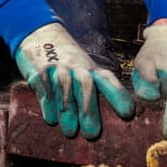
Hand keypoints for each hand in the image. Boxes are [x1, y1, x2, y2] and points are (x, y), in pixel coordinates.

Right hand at [14, 22, 134, 138]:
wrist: (39, 33)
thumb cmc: (67, 61)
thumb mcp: (83, 68)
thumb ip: (94, 89)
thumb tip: (108, 122)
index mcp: (91, 69)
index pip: (108, 80)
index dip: (118, 95)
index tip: (127, 113)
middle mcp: (76, 67)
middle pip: (86, 85)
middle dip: (89, 109)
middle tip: (92, 133)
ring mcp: (57, 68)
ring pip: (64, 88)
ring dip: (67, 111)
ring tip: (70, 132)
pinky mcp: (39, 71)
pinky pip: (44, 88)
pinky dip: (47, 104)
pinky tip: (51, 119)